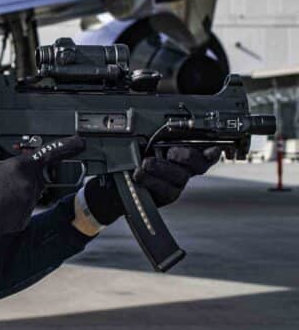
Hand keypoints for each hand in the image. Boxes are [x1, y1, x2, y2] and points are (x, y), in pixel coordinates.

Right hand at [0, 136, 84, 255]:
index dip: (67, 147)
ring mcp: (30, 202)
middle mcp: (31, 183)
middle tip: (6, 182)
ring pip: (29, 193)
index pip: (51, 153)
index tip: (79, 143)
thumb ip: (4, 159)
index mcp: (22, 166)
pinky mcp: (26, 217)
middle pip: (37, 175)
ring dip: (17, 193)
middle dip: (26, 176)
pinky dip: (13, 208)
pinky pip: (23, 208)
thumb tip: (9, 156)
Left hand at [82, 145, 221, 225]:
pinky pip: (165, 189)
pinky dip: (151, 180)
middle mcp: (183, 170)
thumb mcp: (140, 145)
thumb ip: (156, 140)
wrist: (114, 183)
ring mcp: (177, 184)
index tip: (213, 150)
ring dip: (162, 168)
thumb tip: (166, 132)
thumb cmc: (129, 161)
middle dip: (184, 155)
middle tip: (169, 152)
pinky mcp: (167, 197)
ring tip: (145, 163)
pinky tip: (140, 175)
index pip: (202, 152)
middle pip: (196, 163)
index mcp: (181, 154)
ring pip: (179, 176)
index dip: (211, 152)